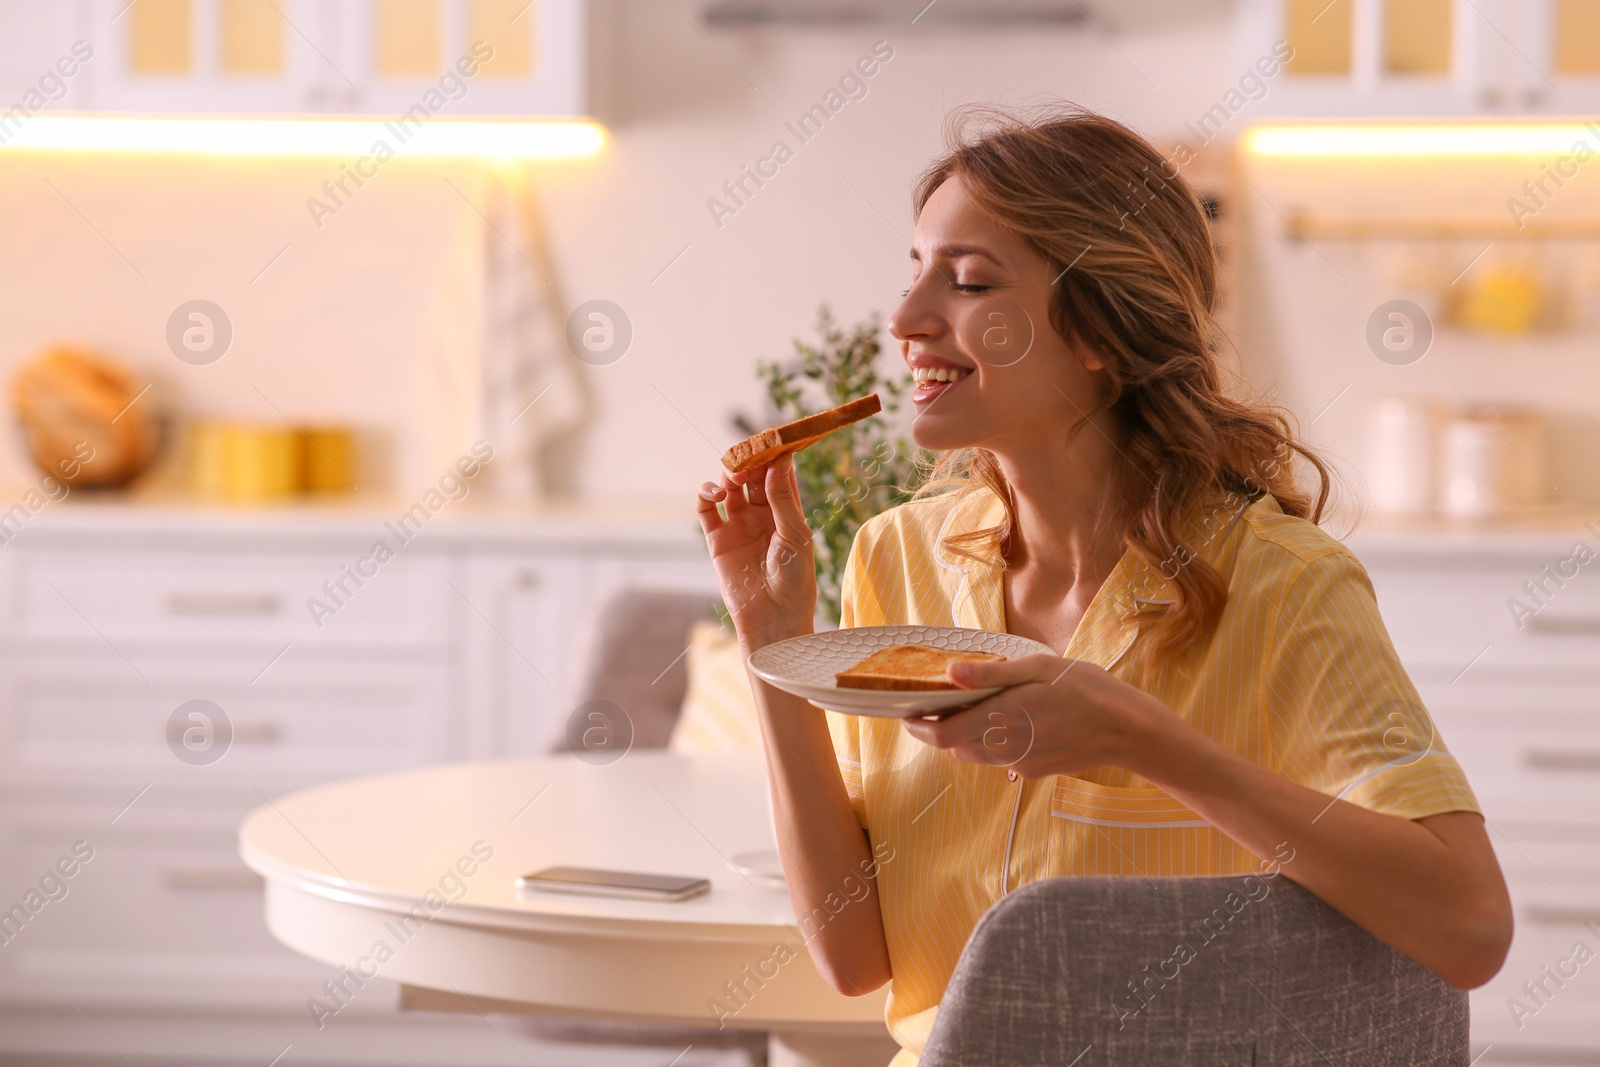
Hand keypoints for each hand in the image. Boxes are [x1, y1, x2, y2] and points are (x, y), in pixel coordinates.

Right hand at [697, 455, 815, 648]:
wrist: (773, 619)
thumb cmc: (794, 580)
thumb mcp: (795, 535)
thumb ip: (782, 498)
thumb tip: (778, 461)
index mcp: (787, 511)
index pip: (779, 473)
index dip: (774, 454)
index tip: (771, 438)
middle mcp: (762, 514)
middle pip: (752, 475)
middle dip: (749, 461)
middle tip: (748, 456)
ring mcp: (738, 525)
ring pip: (729, 486)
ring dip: (729, 473)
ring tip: (733, 477)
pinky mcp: (717, 538)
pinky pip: (706, 509)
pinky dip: (705, 493)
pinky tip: (715, 493)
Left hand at [899, 654, 1168, 778]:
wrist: (1128, 730)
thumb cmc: (1086, 689)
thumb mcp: (1037, 668)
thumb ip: (989, 674)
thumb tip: (949, 672)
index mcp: (1000, 720)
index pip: (941, 735)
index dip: (919, 727)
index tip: (908, 712)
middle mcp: (1004, 748)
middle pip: (956, 747)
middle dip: (941, 730)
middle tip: (939, 703)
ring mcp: (1020, 763)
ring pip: (977, 755)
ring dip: (967, 737)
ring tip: (973, 709)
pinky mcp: (1036, 771)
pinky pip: (1002, 759)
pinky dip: (994, 743)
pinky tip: (1013, 720)